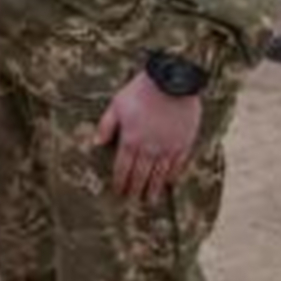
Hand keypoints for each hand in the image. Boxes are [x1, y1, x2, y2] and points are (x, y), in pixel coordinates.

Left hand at [93, 71, 202, 203]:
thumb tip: (96, 143)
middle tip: (134, 200)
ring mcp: (168, 147)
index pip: (123, 168)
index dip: (120, 182)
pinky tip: (169, 181)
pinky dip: (173, 175)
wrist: (172, 80)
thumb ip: (106, 126)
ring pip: (160, 175)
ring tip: (151, 199)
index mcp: (130, 140)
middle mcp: (149, 148)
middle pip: (141, 175)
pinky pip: (178, 165)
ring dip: (154, 188)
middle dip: (136, 189)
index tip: (119, 192)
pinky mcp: (184, 143)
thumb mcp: (116, 105)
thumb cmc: (140, 90)